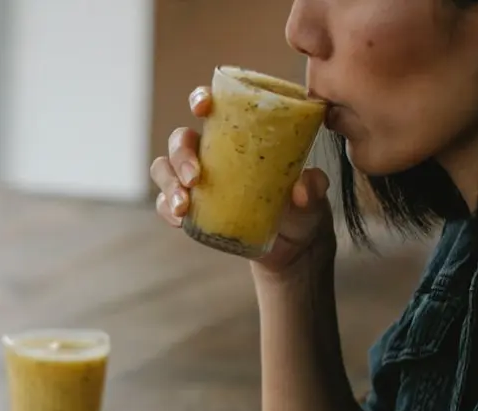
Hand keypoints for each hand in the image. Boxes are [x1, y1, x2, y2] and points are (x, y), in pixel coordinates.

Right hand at [149, 85, 336, 277]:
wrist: (294, 244)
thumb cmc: (302, 207)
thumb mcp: (313, 195)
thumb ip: (312, 187)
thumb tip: (300, 190)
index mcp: (239, 136)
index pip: (212, 108)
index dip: (200, 100)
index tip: (203, 108)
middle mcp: (212, 153)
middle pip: (180, 140)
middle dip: (181, 155)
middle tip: (196, 177)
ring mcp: (197, 182)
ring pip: (165, 170)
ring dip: (168, 185)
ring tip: (183, 207)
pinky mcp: (191, 210)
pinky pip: (164, 203)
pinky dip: (166, 209)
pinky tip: (179, 221)